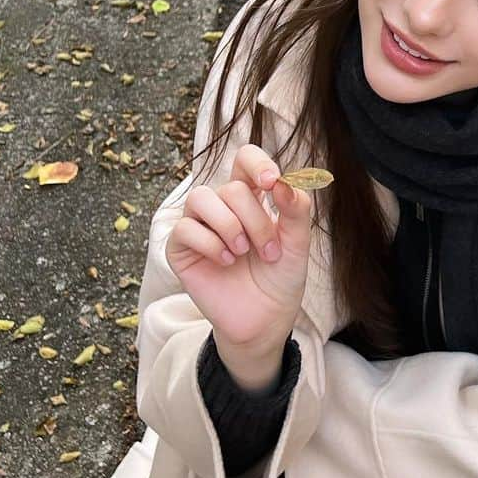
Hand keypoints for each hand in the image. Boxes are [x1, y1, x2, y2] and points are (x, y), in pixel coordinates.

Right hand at [165, 143, 312, 347]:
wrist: (265, 319)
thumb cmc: (280, 278)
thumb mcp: (297, 243)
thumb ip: (296, 209)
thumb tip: (284, 181)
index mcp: (252, 197)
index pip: (245, 159)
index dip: (257, 163)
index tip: (272, 183)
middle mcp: (223, 206)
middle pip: (231, 187)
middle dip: (255, 219)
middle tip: (269, 251)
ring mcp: (199, 225)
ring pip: (201, 198)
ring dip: (229, 225)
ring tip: (243, 252)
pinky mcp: (180, 248)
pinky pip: (185, 228)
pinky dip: (210, 243)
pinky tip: (226, 261)